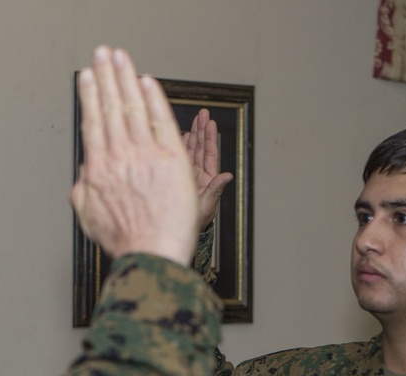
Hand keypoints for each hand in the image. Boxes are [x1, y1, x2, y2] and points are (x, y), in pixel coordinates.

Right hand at [71, 46, 196, 264]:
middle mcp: (119, 157)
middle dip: (105, 76)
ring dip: (126, 77)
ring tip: (120, 57)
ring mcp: (145, 154)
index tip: (87, 78)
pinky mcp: (171, 157)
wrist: (153, 253)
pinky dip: (153, 98)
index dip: (90, 96)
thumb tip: (85, 173)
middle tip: (102, 54)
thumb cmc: (126, 242)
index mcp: (98, 170)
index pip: (93, 123)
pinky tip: (147, 81)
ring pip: (133, 107)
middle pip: (110, 107)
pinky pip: (160, 119)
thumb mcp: (90, 217)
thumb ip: (84, 189)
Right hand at [184, 108, 233, 232]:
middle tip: (203, 112)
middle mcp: (198, 175)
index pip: (209, 154)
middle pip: (200, 148)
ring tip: (194, 119)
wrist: (178, 233)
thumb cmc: (194, 223)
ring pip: (190, 151)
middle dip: (201, 130)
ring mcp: (187, 176)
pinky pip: (179, 159)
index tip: (210, 122)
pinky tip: (180, 135)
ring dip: (192, 135)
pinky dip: (180, 147)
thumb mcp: (207, 206)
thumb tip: (229, 175)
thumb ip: (216, 189)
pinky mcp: (177, 178)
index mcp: (208, 179)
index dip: (209, 137)